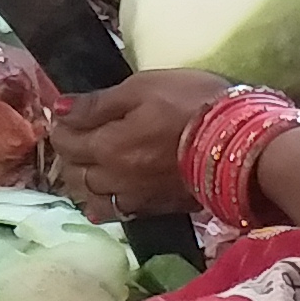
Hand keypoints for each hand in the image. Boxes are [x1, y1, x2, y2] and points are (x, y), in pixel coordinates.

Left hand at [50, 69, 245, 223]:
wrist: (240, 145)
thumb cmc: (191, 105)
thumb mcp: (142, 88)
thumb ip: (98, 103)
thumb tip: (59, 109)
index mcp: (106, 146)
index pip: (66, 141)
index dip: (62, 126)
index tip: (67, 116)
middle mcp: (113, 177)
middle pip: (74, 171)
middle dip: (69, 154)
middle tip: (77, 137)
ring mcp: (134, 197)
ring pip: (92, 195)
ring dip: (84, 180)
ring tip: (90, 165)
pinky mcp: (156, 208)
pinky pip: (117, 211)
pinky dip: (105, 203)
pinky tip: (107, 197)